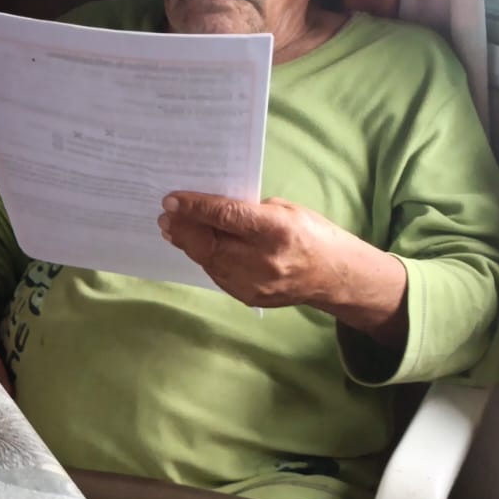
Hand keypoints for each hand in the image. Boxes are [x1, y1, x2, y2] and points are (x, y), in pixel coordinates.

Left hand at [159, 191, 407, 344]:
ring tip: (174, 229)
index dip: (195, 208)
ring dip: (188, 244)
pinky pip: (217, 274)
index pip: (226, 217)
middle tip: (165, 216)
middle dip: (183, 228)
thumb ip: (248, 210)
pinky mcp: (247, 297)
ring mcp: (253, 283)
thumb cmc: (310, 234)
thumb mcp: (284, 210)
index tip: (171, 201)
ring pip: (207, 261)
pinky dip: (204, 258)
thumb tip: (211, 208)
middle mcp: (262, 260)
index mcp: (275, 230)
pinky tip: (197, 246)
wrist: (333, 276)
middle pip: (208, 243)